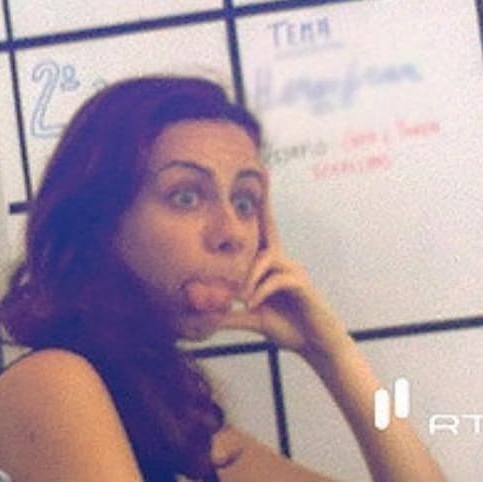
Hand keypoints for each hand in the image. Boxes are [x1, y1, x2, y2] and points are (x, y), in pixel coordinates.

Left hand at [217, 180, 349, 363]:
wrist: (317, 346)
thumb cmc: (289, 328)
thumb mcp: (254, 319)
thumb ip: (232, 313)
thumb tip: (206, 313)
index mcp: (272, 266)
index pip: (262, 234)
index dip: (258, 211)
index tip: (257, 183)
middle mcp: (284, 262)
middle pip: (269, 230)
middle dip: (263, 206)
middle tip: (261, 177)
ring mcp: (295, 271)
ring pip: (266, 259)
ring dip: (249, 276)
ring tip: (241, 298)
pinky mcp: (303, 284)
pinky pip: (276, 279)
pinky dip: (260, 291)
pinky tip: (252, 304)